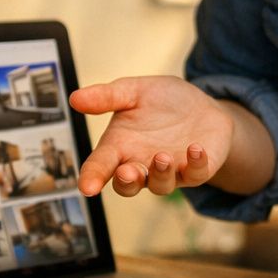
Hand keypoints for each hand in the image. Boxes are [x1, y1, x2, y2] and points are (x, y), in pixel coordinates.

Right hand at [69, 76, 232, 196]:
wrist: (202, 106)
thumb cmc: (163, 102)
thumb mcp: (134, 91)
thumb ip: (107, 96)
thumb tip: (75, 98)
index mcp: (120, 147)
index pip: (100, 165)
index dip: (92, 177)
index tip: (86, 186)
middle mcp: (142, 164)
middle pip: (127, 185)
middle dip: (126, 182)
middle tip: (126, 173)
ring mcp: (170, 171)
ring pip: (160, 185)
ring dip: (160, 174)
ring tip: (161, 157)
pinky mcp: (197, 170)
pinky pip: (195, 175)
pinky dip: (196, 165)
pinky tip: (195, 149)